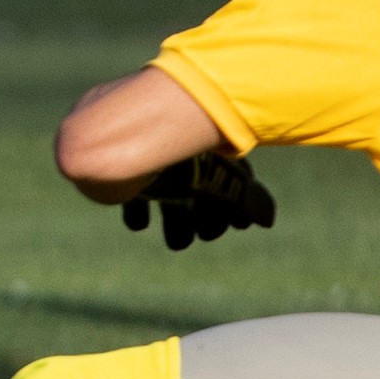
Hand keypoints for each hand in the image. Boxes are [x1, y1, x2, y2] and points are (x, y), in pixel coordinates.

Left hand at [118, 149, 275, 250]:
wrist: (113, 137)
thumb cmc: (175, 155)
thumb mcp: (221, 178)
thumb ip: (248, 199)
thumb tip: (266, 220)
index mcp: (206, 139)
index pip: (231, 173)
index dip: (237, 202)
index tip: (239, 225)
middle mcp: (180, 144)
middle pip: (201, 185)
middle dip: (208, 214)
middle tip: (208, 234)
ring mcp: (150, 154)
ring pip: (168, 191)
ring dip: (177, 219)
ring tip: (178, 241)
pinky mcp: (121, 164)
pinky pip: (131, 190)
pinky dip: (138, 210)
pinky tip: (139, 223)